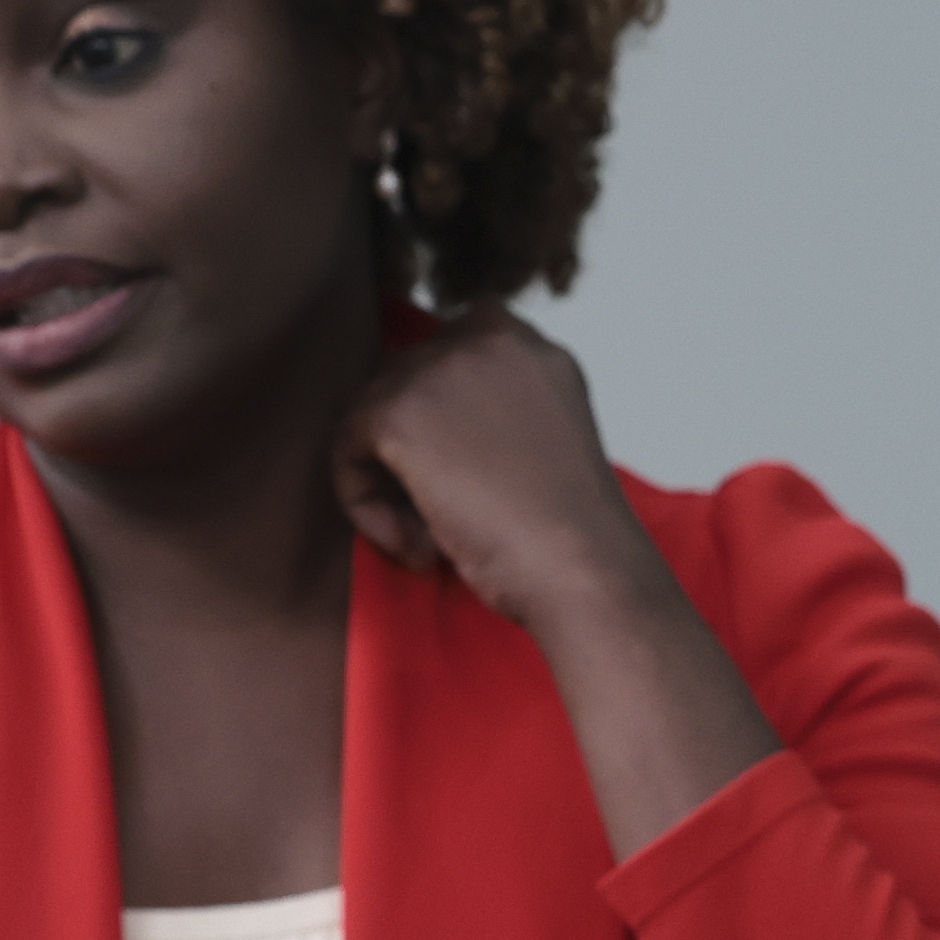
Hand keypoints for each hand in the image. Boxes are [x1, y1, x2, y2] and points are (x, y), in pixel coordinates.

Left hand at [331, 306, 781, 858]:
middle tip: (476, 536)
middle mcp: (493, 338)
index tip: (484, 510)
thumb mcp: (539, 480)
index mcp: (528, 350)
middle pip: (385, 400)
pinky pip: (344, 456)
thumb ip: (496, 438)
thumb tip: (444, 445)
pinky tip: (439, 544)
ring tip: (460, 545)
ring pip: (359, 430)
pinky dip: (375, 512)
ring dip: (391, 500)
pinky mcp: (408, 407)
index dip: (431, 447)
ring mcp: (451, 367)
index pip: (424, 370)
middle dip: (407, 476)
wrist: (596, 601)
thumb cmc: (579, 573)